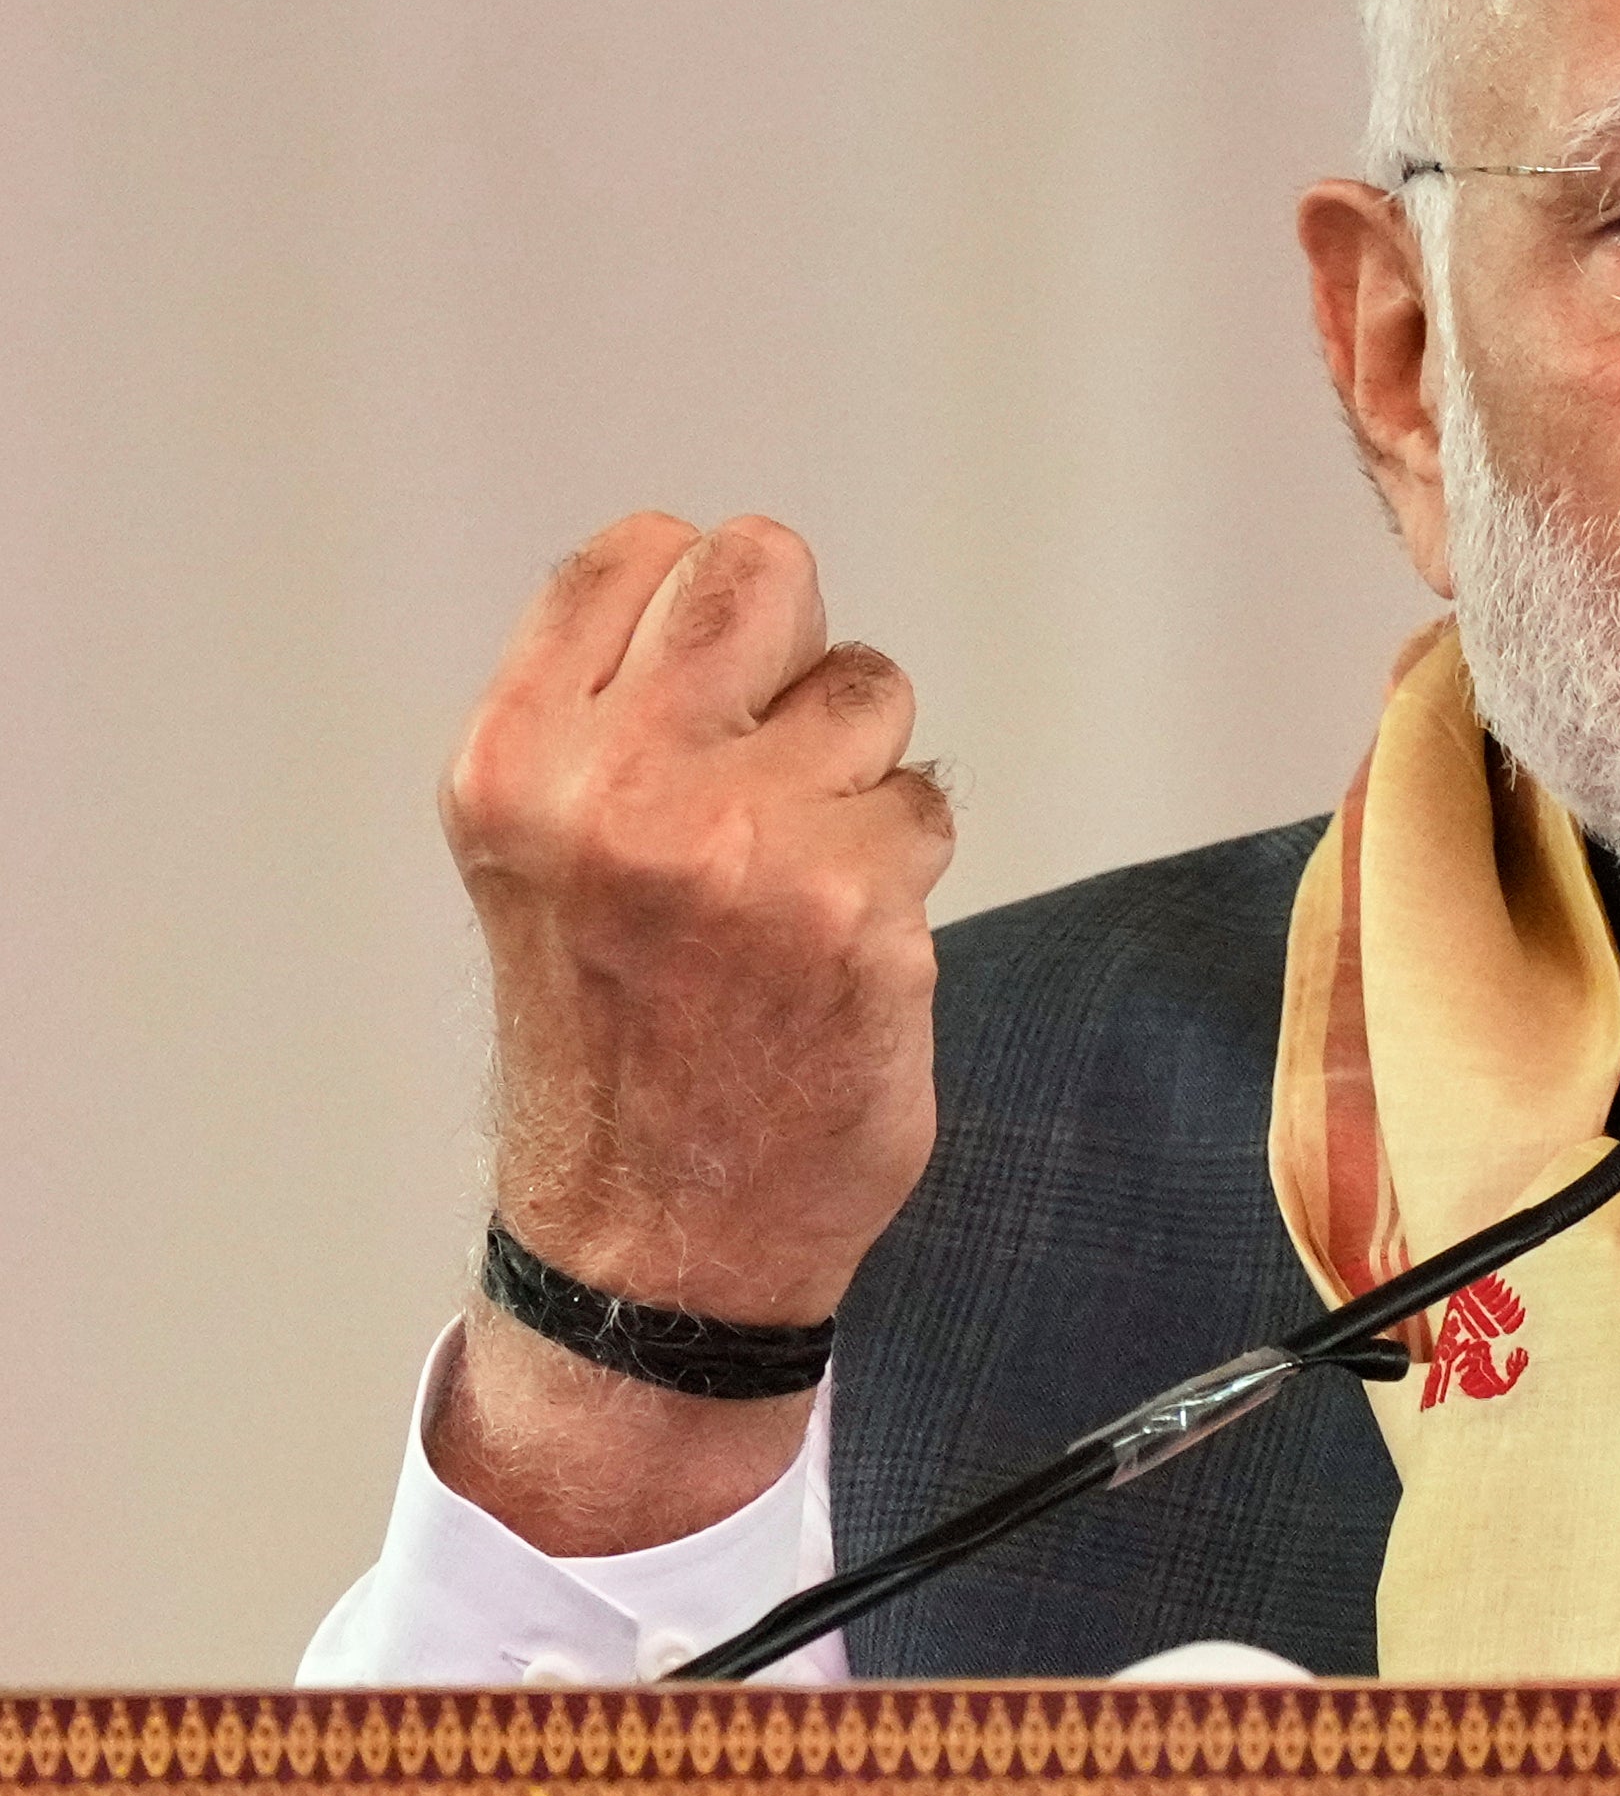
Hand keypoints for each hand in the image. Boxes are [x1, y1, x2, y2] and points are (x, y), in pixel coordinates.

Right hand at [446, 511, 953, 1327]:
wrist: (648, 1242)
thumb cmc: (610, 1044)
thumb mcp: (542, 855)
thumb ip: (611, 724)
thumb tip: (732, 605)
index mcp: (518, 762)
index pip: (639, 553)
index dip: (703, 609)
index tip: (711, 686)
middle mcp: (619, 787)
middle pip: (765, 572)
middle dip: (794, 648)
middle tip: (776, 755)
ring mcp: (746, 843)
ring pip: (870, 692)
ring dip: (858, 774)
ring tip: (793, 883)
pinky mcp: (859, 905)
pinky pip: (925, 805)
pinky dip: (902, 869)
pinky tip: (837, 951)